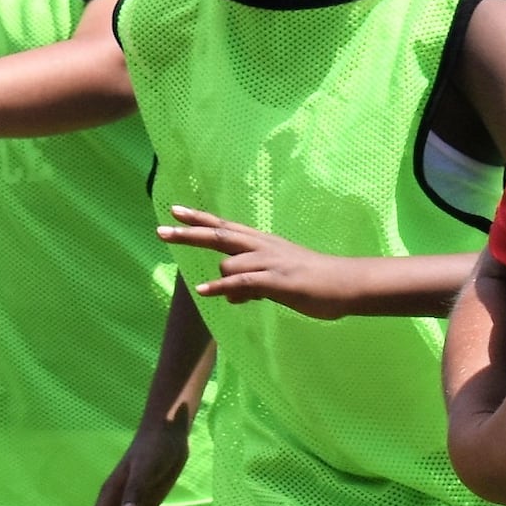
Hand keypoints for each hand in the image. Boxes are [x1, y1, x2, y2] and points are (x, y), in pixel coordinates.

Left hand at [156, 209, 369, 317]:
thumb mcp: (275, 283)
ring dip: (221, 279)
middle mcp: (262, 246)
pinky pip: (242, 280)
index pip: (224, 227)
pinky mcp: (277, 280)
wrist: (345, 284)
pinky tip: (205, 291)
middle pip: (219, 235)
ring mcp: (270, 261)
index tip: (175, 210)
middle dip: (188, 233)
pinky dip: (221, 285)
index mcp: (262, 243)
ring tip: (230, 295)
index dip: (199, 219)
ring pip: (229, 261)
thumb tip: (229, 295)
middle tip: (160, 230)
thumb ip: (250, 286)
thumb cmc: (312, 282)